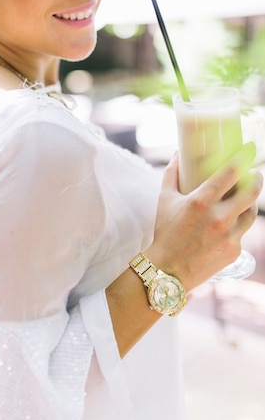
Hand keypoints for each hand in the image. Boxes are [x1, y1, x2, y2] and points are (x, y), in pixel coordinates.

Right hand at [145, 142, 262, 290]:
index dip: (243, 157)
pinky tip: (230, 222)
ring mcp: (229, 236)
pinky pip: (242, 233)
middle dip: (257, 178)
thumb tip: (177, 153)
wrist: (167, 271)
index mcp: (201, 202)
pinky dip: (237, 224)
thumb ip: (171, 173)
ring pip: (251, 213)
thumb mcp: (164, 199)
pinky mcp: (234, 251)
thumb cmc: (164, 232)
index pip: (230, 173)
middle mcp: (218, 218)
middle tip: (254, 173)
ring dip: (251, 201)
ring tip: (246, 196)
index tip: (249, 148)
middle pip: (251, 191)